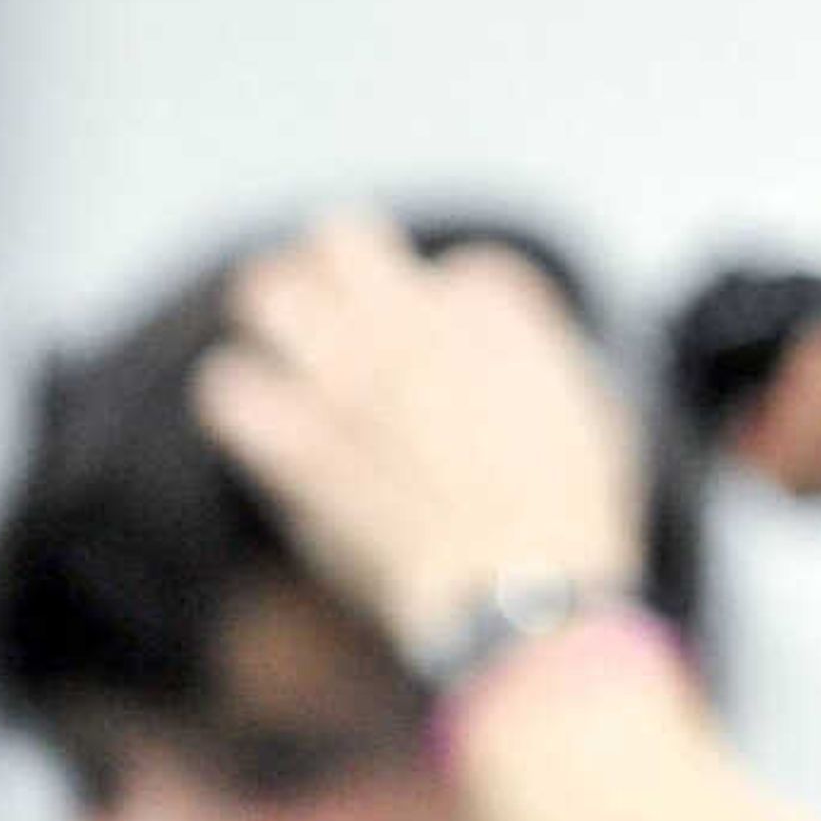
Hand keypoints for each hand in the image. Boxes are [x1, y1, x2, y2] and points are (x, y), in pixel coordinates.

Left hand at [191, 209, 646, 667]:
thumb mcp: (591, 412)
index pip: (462, 266)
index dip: (460, 308)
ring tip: (292, 351)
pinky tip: (265, 423)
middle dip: (340, 268)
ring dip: (278, 321)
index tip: (467, 351)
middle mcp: (409, 324)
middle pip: (341, 236)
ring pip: (266, 294)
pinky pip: (229, 392)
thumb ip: (535, 360)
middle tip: (349, 313)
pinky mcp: (298, 445)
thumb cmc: (570, 513)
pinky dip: (244, 403)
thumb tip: (500, 355)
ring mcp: (345, 379)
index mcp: (492, 310)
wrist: (518, 584)